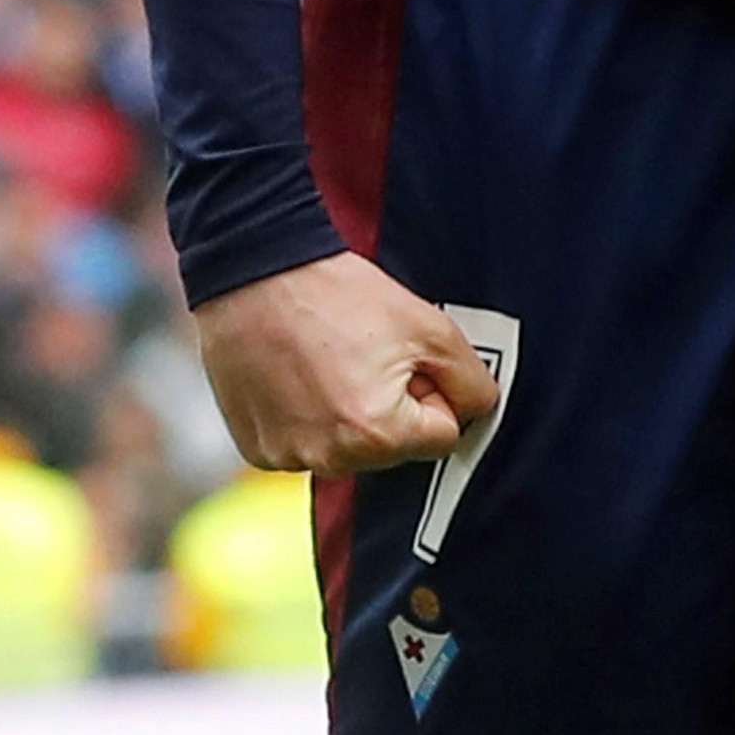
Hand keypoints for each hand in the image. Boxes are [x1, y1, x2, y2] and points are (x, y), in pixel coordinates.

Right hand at [195, 254, 495, 477]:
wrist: (257, 274)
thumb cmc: (337, 294)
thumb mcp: (429, 327)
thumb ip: (471, 380)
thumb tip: (478, 410)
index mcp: (377, 436)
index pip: (442, 436)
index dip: (434, 392)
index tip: (407, 359)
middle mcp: (331, 460)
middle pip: (394, 448)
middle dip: (393, 407)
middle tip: (367, 354)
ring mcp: (289, 458)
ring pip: (350, 448)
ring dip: (350, 414)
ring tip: (329, 359)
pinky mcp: (259, 450)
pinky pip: (307, 444)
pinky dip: (309, 417)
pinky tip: (300, 374)